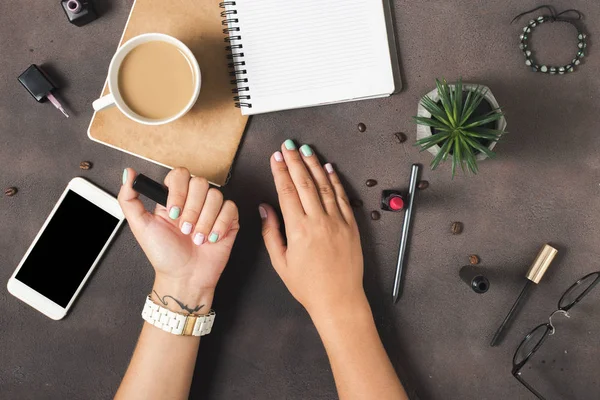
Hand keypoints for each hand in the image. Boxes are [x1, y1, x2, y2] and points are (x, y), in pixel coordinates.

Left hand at [118, 168, 238, 312]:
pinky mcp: (228, 221)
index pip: (180, 175)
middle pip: (200, 183)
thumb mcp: (141, 227)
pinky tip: (211, 238)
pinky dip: (220, 225)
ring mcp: (212, 210)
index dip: (179, 191)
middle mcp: (194, 201)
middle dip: (192, 210)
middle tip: (185, 229)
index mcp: (174, 198)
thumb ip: (129, 199)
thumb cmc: (164, 255)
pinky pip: (230, 209)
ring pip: (216, 196)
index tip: (173, 212)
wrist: (184, 278)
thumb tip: (128, 174)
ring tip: (197, 238)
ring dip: (205, 221)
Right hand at [260, 140, 365, 319]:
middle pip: (304, 182)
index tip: (276, 157)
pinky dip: (335, 181)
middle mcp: (319, 221)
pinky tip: (328, 169)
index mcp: (299, 229)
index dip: (280, 170)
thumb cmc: (308, 286)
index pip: (286, 191)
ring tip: (306, 150)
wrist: (339, 299)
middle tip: (288, 145)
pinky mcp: (351, 225)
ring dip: (314, 165)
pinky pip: (342, 197)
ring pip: (324, 185)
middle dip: (295, 161)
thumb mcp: (280, 262)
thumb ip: (271, 232)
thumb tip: (265, 209)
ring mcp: (337, 221)